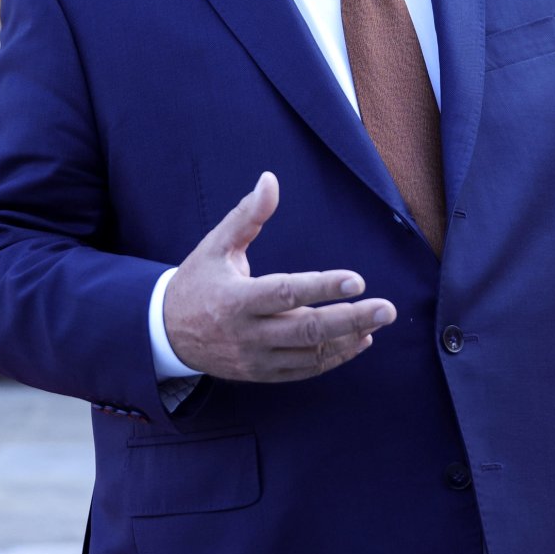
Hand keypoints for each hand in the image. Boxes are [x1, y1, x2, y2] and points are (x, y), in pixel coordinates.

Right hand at [162, 172, 396, 381]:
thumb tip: (270, 179)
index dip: (322, 287)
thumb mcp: (216, 245)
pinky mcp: (261, 374)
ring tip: (377, 322)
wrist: (166, 334)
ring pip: (310, 354)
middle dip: (352, 319)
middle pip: (307, 330)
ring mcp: (256, 359)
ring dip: (348, 339)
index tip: (357, 280)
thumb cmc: (197, 281)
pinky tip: (358, 341)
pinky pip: (304, 370)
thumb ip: (247, 215)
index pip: (286, 293)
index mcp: (236, 299)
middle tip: (388, 309)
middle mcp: (247, 334)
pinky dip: (334, 358)